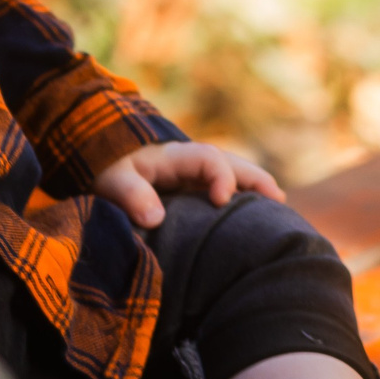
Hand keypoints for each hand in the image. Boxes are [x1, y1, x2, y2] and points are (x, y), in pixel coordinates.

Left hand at [94, 141, 283, 228]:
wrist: (100, 162)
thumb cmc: (106, 169)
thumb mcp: (111, 178)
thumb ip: (131, 193)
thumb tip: (156, 218)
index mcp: (174, 156)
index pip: (208, 158)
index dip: (220, 176)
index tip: (221, 200)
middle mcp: (190, 163)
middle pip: (232, 164)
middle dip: (256, 180)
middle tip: (278, 201)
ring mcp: (194, 177)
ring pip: (234, 176)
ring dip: (255, 190)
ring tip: (279, 213)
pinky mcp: (192, 192)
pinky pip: (223, 192)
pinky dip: (243, 202)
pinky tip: (257, 222)